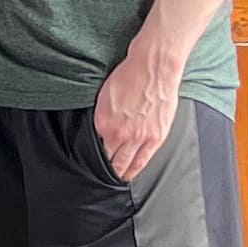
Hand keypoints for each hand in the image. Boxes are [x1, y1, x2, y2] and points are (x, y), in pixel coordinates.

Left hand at [94, 36, 184, 183]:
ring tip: (116, 179)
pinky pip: (144, 160)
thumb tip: (100, 130)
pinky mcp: (157, 137)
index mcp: (104, 122)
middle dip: (105, 169)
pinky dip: (136, 169)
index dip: (93, 156)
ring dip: (120, 173)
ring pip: (126, 163)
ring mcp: (140, 137)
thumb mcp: (104, 96)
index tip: (90, 162)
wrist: (154, 68)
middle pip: (110, 160)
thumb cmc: (129, 76)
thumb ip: (102, 117)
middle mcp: (121, 133)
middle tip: (100, 177)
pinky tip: (131, 173)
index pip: (95, 147)